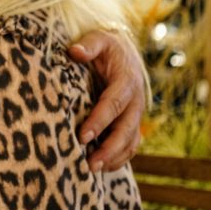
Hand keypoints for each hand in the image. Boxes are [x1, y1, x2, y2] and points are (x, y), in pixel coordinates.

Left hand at [68, 29, 145, 171]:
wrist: (124, 51)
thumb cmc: (106, 46)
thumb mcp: (98, 38)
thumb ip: (88, 45)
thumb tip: (74, 51)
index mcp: (127, 81)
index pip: (114, 104)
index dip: (100, 120)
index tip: (82, 135)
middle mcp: (136, 101)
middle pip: (126, 129)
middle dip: (109, 148)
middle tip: (89, 164)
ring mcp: (136, 114)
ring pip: (131, 141)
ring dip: (114, 158)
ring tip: (93, 170)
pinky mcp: (132, 123)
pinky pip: (130, 145)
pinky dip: (119, 158)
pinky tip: (102, 168)